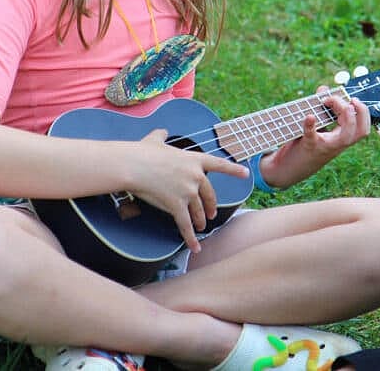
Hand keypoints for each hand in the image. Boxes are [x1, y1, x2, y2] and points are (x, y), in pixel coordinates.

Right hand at [125, 129, 248, 253]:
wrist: (133, 166)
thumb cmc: (142, 152)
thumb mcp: (156, 140)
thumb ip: (162, 136)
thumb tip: (162, 132)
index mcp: (194, 159)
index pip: (219, 164)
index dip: (234, 170)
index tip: (246, 173)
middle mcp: (196, 176)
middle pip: (209, 195)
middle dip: (211, 206)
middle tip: (211, 215)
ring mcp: (188, 192)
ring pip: (199, 211)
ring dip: (200, 221)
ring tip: (201, 227)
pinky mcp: (176, 205)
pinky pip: (186, 225)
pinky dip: (191, 238)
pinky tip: (196, 247)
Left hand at [258, 86, 370, 188]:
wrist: (289, 168)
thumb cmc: (306, 144)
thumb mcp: (317, 125)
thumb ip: (322, 106)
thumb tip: (324, 88)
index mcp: (342, 138)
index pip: (362, 126)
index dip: (360, 110)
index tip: (347, 98)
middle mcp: (338, 144)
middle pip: (360, 130)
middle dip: (356, 111)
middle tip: (342, 101)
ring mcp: (326, 146)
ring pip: (347, 136)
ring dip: (344, 115)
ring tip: (330, 101)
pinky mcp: (309, 146)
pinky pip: (312, 135)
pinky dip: (310, 125)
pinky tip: (309, 116)